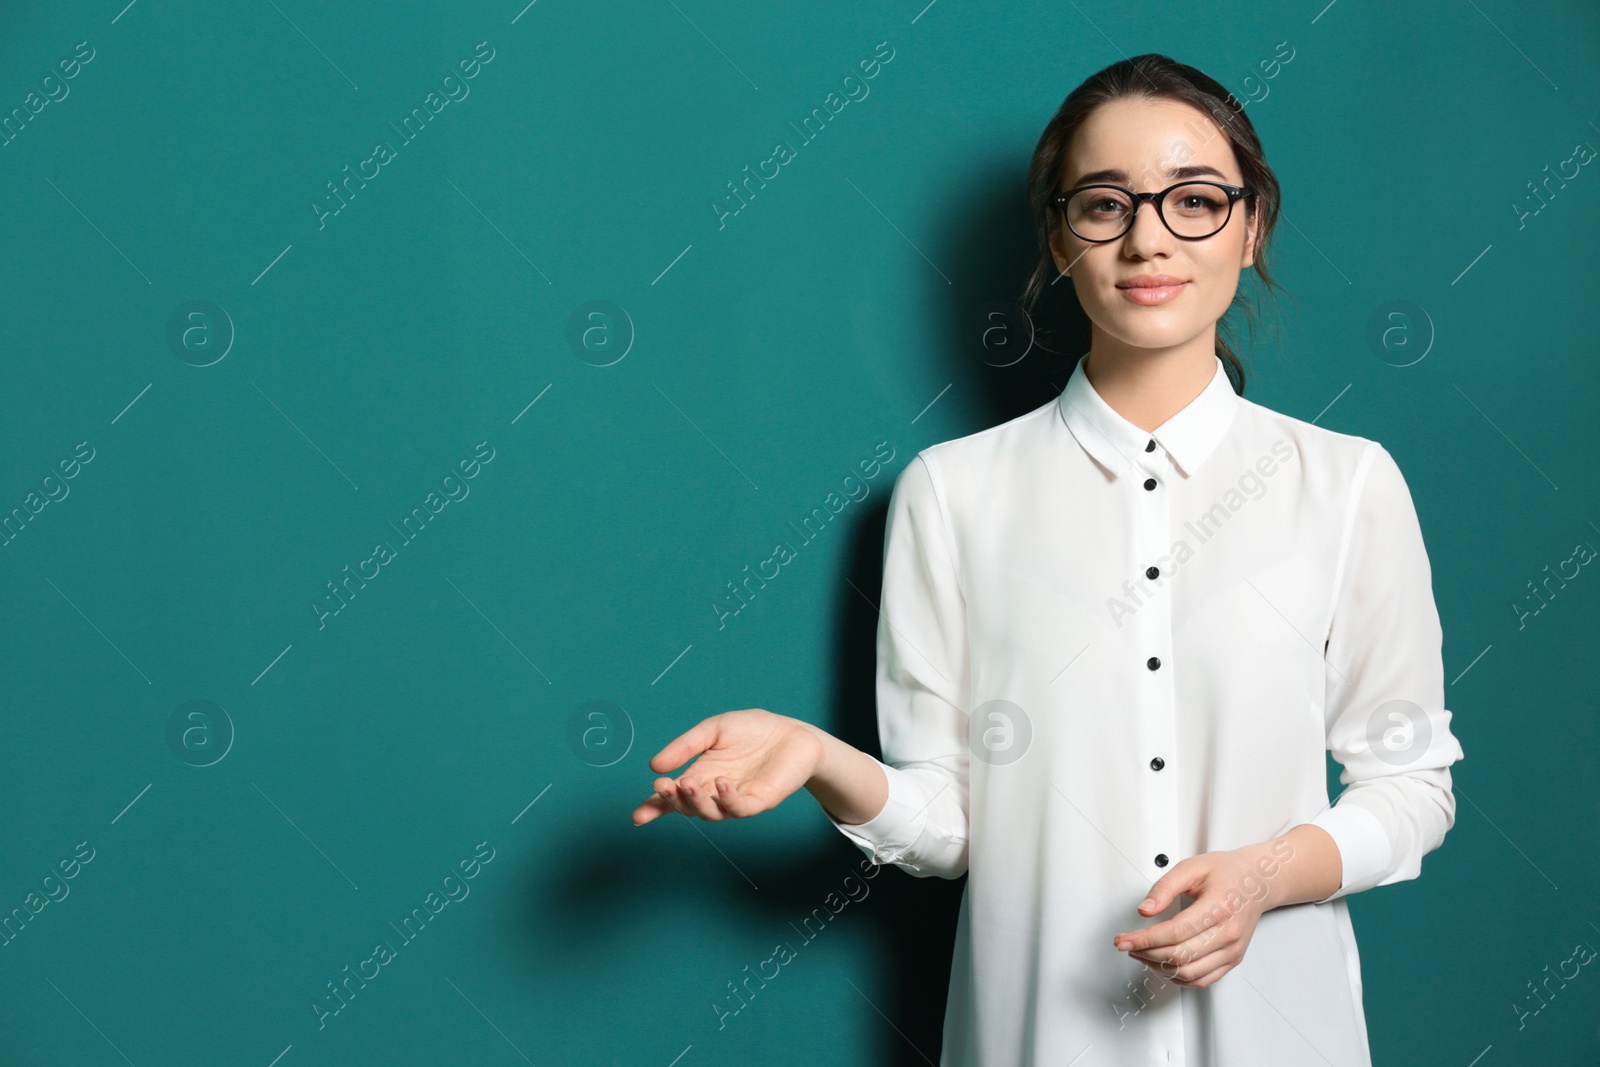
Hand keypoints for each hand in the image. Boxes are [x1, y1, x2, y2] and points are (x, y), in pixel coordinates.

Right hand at [631, 709, 824, 825]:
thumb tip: (654, 766)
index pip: (674, 797)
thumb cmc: (753, 730)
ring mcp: (737, 799)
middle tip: (663, 785)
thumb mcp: (712, 730)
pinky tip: (722, 783)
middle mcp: (716, 792)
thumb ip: (685, 746)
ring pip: (712, 813)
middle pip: (689, 807)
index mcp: (701, 776)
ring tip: (689, 784)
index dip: (655, 808)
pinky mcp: (760, 801)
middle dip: (673, 800)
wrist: (791, 732)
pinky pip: (741, 808)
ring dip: (697, 802)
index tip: (638, 816)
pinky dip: (728, 799)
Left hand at [1111, 844, 1281, 987]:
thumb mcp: (1192, 867)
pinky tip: (1162, 964)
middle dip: (1146, 953)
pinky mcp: (1232, 960)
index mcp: (1219, 907)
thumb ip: (1165, 887)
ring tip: (1141, 953)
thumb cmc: (1227, 872)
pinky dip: (1178, 977)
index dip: (1145, 939)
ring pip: (1189, 973)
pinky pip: (1202, 980)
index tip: (1124, 939)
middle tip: (1127, 944)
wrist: (1257, 882)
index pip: (1175, 932)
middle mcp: (1229, 933)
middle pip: (1180, 955)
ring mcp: (1233, 950)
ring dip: (1159, 967)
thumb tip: (1145, 910)